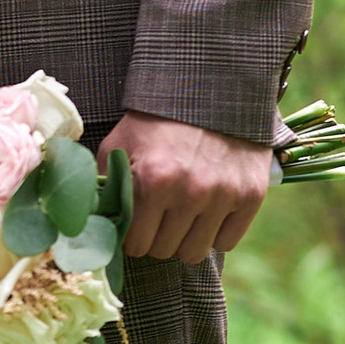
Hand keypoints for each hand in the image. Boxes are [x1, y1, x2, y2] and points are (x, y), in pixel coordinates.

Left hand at [103, 114, 272, 262]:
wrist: (212, 90)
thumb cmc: (158, 120)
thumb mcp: (120, 143)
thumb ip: (105, 183)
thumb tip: (94, 221)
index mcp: (153, 180)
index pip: (135, 244)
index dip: (131, 236)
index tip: (134, 223)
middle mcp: (190, 192)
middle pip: (163, 251)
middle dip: (156, 236)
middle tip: (158, 213)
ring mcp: (223, 196)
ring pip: (194, 253)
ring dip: (184, 239)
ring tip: (181, 214)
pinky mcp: (250, 197)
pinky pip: (227, 243)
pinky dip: (215, 233)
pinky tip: (208, 211)